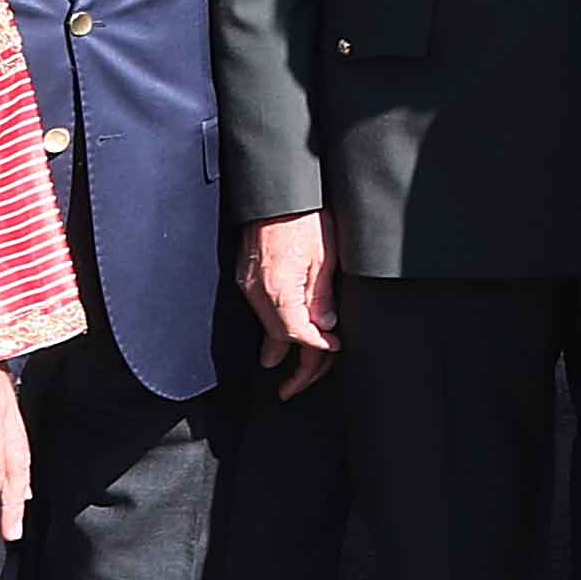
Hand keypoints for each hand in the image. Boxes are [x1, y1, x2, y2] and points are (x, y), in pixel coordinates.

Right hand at [242, 212, 334, 392]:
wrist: (278, 193)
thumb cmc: (305, 217)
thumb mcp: (325, 258)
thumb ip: (322, 297)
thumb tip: (325, 327)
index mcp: (280, 290)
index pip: (298, 335)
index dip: (318, 349)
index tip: (334, 350)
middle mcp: (258, 292)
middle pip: (279, 339)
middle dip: (295, 364)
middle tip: (298, 387)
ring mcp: (249, 285)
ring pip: (268, 327)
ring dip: (282, 349)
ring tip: (290, 374)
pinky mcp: (246, 277)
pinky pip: (262, 311)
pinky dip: (274, 328)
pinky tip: (278, 339)